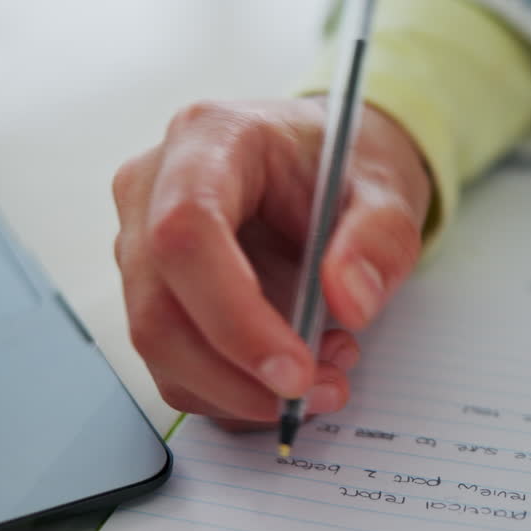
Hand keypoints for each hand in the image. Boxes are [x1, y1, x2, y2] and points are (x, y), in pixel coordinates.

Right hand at [112, 98, 430, 427]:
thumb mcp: (389, 187)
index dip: (232, 314)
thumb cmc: (347, 163)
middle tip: (321, 390)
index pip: (185, 233)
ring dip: (241, 390)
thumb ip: (380, 238)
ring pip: (161, 347)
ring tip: (325, 374)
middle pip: (159, 306)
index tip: (293, 368)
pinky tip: (294, 369)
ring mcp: (142, 242)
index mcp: (209, 139)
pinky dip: (234, 392)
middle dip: (240, 373)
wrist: (331, 162)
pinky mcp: (153, 290)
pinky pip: (175, 365)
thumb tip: (349, 302)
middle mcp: (154, 188)